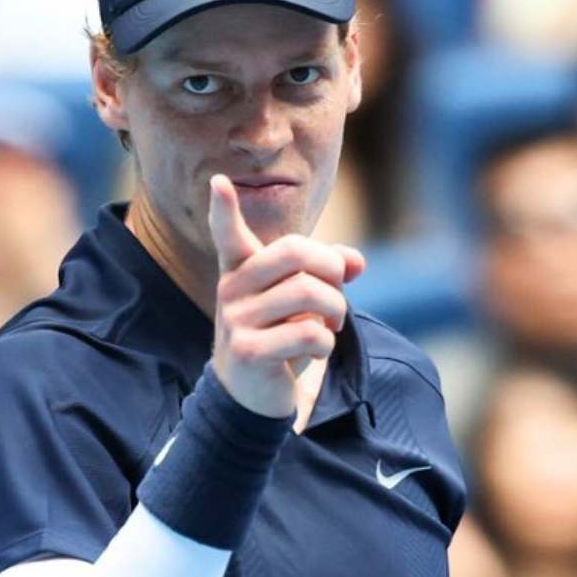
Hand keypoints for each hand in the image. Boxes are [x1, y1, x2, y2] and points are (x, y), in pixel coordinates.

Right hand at [207, 174, 364, 417]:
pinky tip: (314, 351)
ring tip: (331, 325)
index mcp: (241, 269)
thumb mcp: (303, 300)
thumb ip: (329, 272)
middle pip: (296, 252)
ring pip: (310, 293)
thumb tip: (357, 262)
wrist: (254, 394)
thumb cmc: (279, 334)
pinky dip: (325, 343)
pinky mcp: (248, 352)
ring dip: (336, 310)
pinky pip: (308, 333)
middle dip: (332, 269)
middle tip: (338, 289)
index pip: (228, 234)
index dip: (223, 208)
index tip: (219, 182)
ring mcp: (236, 321)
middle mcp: (231, 289)